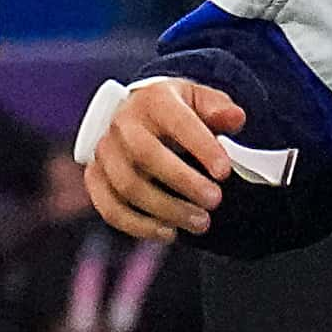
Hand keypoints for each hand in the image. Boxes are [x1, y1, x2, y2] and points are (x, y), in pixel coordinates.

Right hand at [84, 80, 243, 241]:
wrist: (137, 115)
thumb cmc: (175, 111)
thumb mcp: (200, 100)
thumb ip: (219, 109)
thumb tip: (235, 118)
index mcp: (154, 99)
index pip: (177, 121)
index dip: (201, 147)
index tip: (224, 171)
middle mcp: (123, 123)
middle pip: (146, 155)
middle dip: (184, 182)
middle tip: (214, 201)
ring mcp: (105, 150)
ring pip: (128, 186)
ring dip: (166, 209)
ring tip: (200, 222)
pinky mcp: (95, 176)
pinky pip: (109, 207)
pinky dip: (138, 225)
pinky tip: (169, 232)